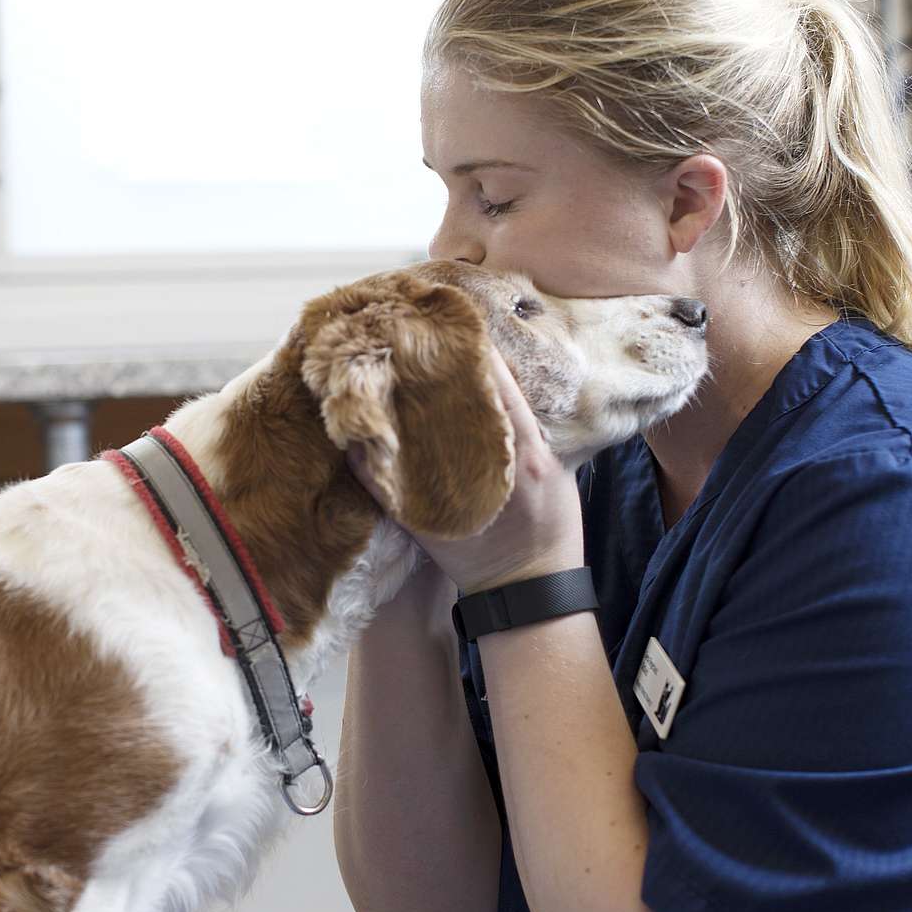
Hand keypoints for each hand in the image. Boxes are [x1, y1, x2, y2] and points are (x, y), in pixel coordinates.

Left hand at [348, 345, 584, 595]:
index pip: (499, 389)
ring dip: (392, 404)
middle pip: (448, 406)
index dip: (476, 353)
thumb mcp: (560, 473)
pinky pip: (384, 481)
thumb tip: (510, 388)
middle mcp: (487, 469)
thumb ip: (534, 432)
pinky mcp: (421, 518)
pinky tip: (352, 427)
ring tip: (373, 369)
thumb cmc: (552, 529)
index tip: (456, 322)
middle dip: (426, 370)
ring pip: (412, 437)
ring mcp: (450, 494)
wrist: (528, 589)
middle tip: (404, 334)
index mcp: (527, 453)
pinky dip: (367, 455)